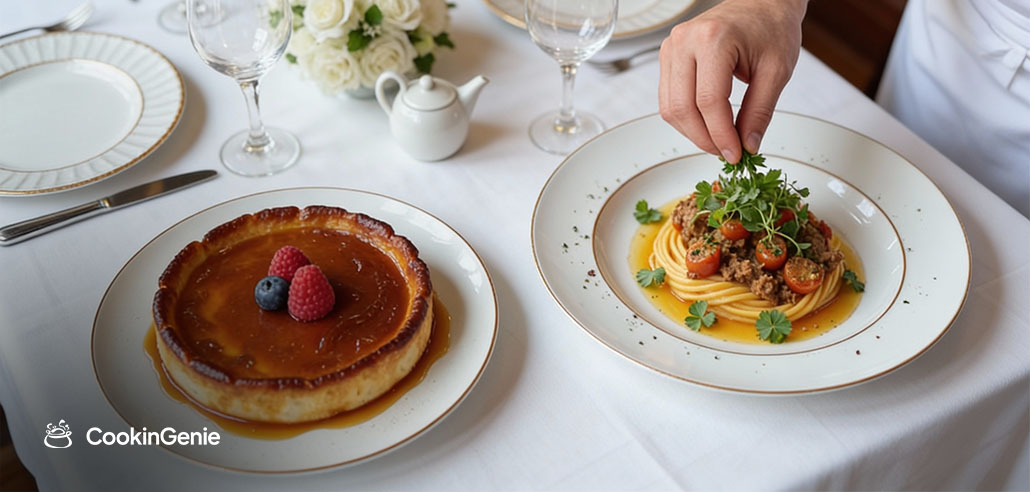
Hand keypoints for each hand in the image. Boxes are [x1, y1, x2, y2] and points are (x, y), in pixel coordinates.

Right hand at [658, 0, 806, 162]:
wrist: (761, 3)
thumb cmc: (770, 28)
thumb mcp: (776, 71)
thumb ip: (760, 111)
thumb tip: (747, 145)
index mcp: (713, 39)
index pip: (709, 101)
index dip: (721, 134)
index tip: (736, 153)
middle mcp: (684, 41)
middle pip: (682, 108)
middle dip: (704, 138)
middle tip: (727, 152)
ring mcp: (671, 48)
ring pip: (670, 108)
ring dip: (692, 132)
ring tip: (718, 141)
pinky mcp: (668, 56)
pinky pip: (668, 99)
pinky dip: (686, 118)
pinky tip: (706, 125)